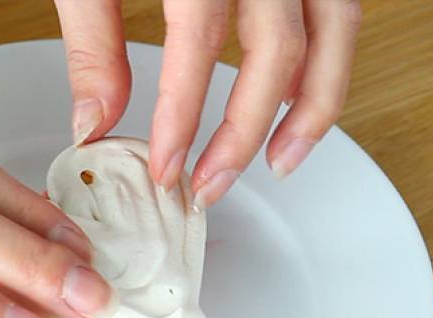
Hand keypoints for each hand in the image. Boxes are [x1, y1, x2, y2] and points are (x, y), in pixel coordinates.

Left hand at [54, 0, 360, 206]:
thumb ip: (92, 40)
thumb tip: (96, 124)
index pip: (198, 43)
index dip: (182, 117)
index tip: (165, 167)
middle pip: (277, 48)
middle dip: (243, 131)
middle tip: (211, 185)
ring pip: (333, 30)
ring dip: (313, 107)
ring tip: (282, 162)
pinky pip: (340, 7)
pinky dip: (326, 61)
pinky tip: (297, 101)